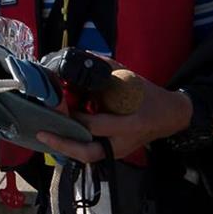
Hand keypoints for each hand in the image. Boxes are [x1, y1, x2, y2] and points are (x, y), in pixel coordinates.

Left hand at [36, 65, 191, 162]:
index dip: (75, 117)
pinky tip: (57, 139)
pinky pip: (90, 154)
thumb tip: (80, 56)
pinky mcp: (114, 153)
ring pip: (87, 157)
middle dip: (63, 144)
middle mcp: (122, 142)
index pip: (96, 124)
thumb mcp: (130, 78)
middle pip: (88, 152)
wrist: (169, 116)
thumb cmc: (148, 95)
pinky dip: (73, 148)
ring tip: (44, 137)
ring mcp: (118, 151)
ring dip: (64, 149)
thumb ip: (105, 68)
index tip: (58, 105)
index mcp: (129, 123)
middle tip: (42, 132)